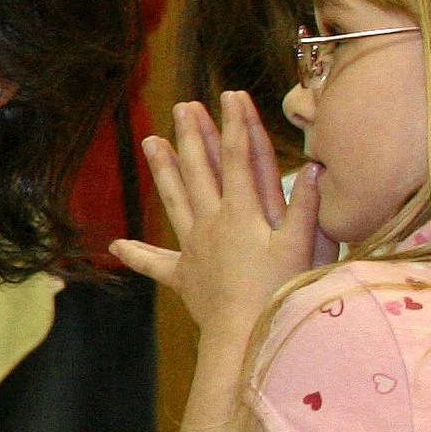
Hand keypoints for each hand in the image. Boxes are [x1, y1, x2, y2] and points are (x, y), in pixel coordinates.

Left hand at [111, 92, 321, 340]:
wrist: (246, 336)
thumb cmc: (280, 294)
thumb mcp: (302, 248)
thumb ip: (307, 206)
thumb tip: (314, 167)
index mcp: (242, 213)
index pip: (238, 157)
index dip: (236, 124)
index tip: (231, 95)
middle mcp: (212, 223)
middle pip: (200, 170)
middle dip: (193, 135)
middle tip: (183, 106)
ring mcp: (194, 247)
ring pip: (175, 199)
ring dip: (164, 170)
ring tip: (150, 141)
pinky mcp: (185, 276)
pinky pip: (157, 264)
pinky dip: (138, 255)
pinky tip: (116, 247)